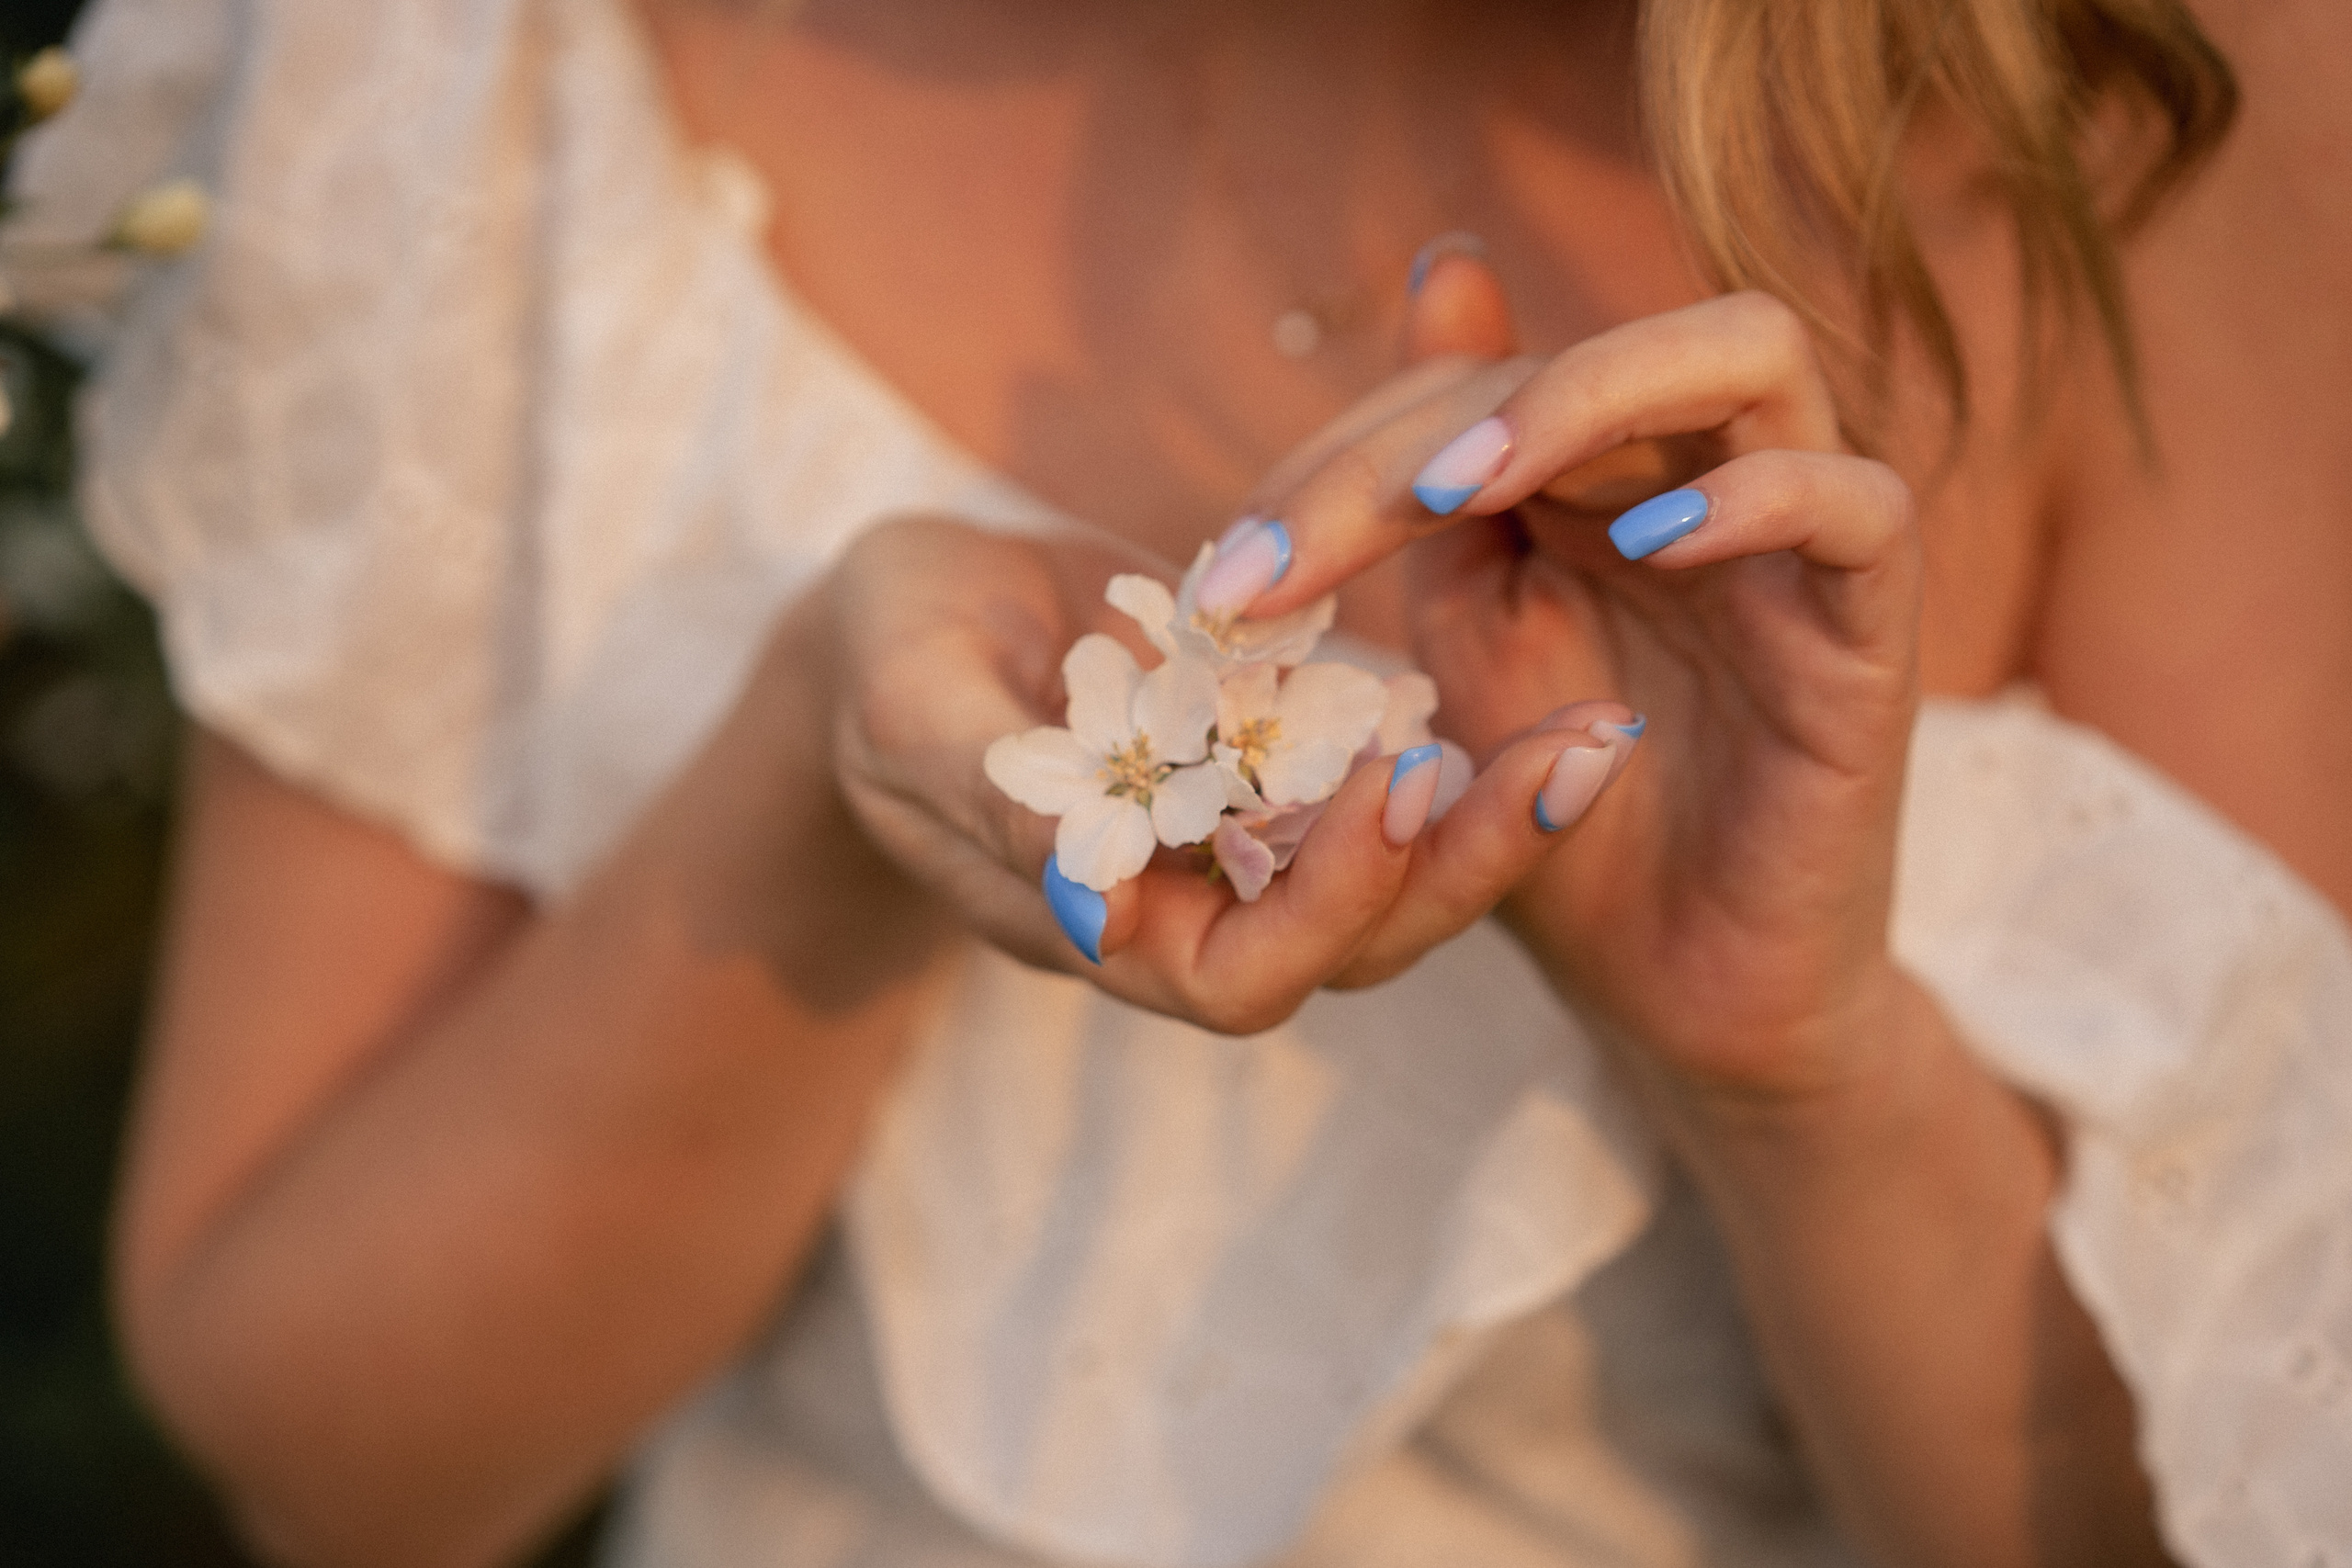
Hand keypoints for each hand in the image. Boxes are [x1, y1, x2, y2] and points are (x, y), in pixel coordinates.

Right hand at [822, 513, 1622, 1033]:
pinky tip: (1544, 647)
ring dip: (1497, 806)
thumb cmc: (880, 663)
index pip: (1241, 979)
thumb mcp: (908, 709)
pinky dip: (1464, 722)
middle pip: (1361, 940)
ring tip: (1598, 726)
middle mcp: (1198, 898)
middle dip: (1470, 865)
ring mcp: (1249, 827)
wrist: (911, 618)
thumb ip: (987, 804)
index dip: (1329, 906)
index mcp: (1104, 925)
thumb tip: (1090, 909)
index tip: (1397, 782)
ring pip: (1396, 862)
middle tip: (1579, 754)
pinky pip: (1387, 761)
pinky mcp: (1282, 749)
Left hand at [1223, 261, 1923, 1097]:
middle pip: (1591, 352)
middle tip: (1307, 546)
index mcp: (1598, 476)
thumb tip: (1433, 273)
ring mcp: (1799, 542)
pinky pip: (1862, 508)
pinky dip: (1760, 498)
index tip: (1233, 574)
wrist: (1676, 990)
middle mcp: (1703, 474)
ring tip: (1464, 489)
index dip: (1347, 451)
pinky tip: (1646, 541)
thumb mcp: (1466, 648)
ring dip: (1595, 396)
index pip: (1480, 380)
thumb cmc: (1564, 826)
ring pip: (1753, 355)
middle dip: (1433, 428)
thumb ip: (1432, 489)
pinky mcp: (1873, 632)